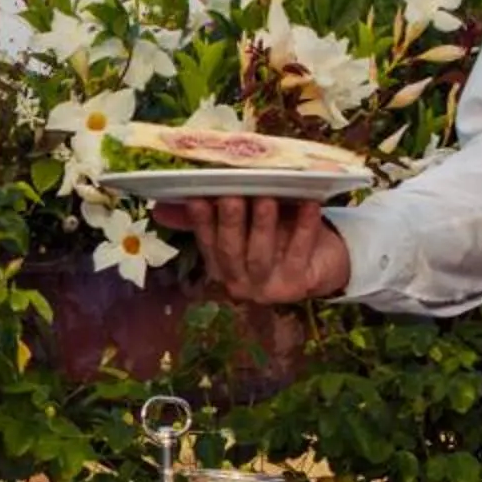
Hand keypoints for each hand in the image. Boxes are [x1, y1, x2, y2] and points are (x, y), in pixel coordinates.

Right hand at [147, 197, 351, 303]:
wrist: (323, 264)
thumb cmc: (277, 236)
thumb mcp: (242, 226)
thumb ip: (208, 215)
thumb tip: (158, 209)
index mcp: (221, 267)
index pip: (206, 241)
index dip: (200, 220)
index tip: (196, 197)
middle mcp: (240, 282)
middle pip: (231, 250)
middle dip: (229, 222)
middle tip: (231, 194)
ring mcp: (268, 287)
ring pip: (260, 254)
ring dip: (262, 225)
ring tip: (266, 197)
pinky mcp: (298, 285)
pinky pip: (299, 252)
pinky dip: (304, 228)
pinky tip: (308, 205)